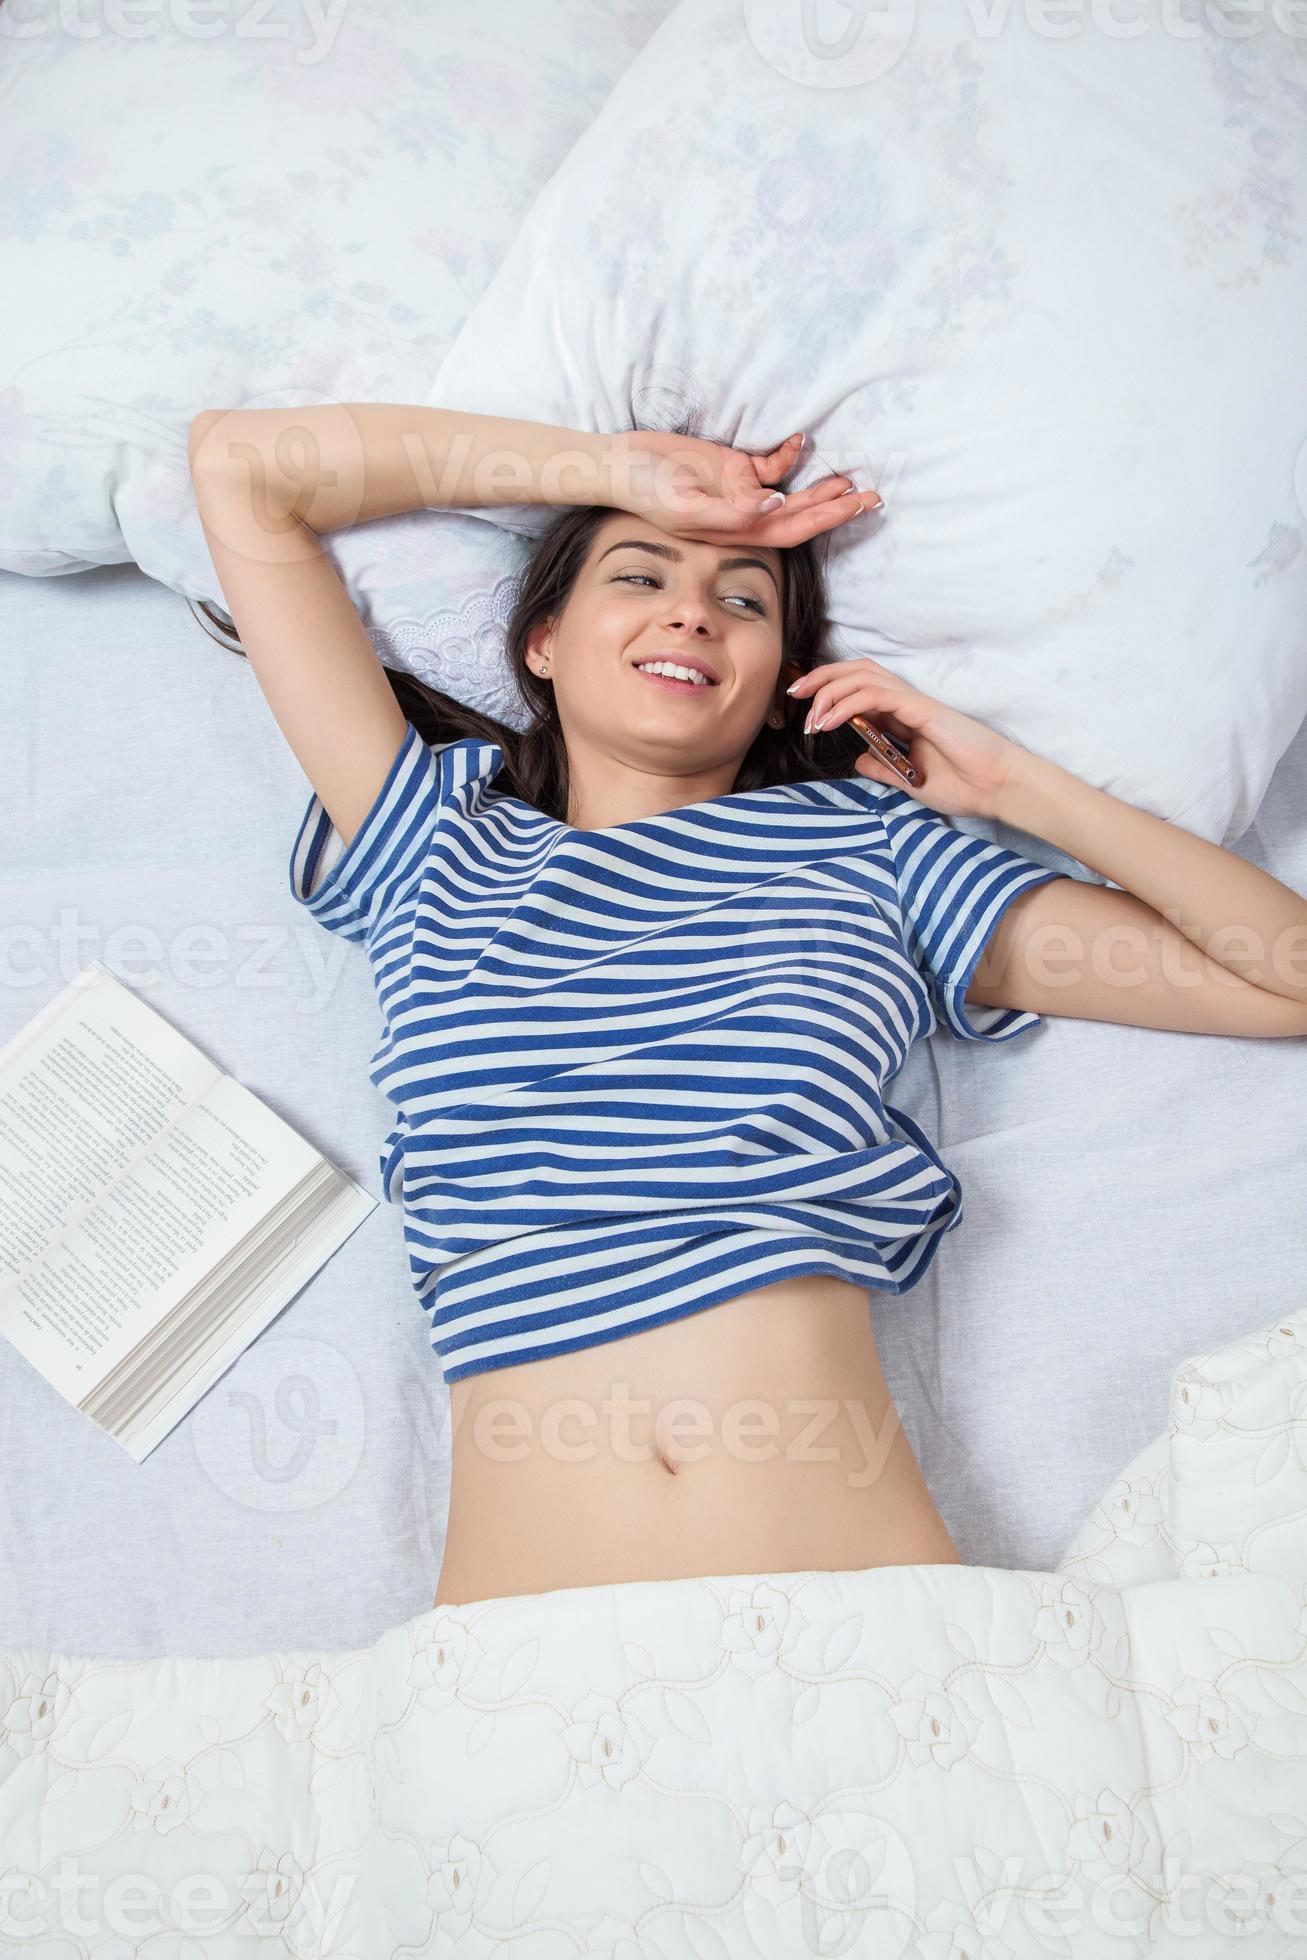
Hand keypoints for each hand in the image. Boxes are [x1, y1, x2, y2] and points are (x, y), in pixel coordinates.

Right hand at [606, 430, 880, 547]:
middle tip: (873, 496)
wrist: (620, 464)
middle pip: (799, 514)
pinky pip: (769, 464)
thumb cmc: (645, 490)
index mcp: (736, 530)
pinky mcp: (731, 466)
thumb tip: (777, 504)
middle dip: (835, 507)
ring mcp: (738, 491)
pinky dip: (787, 454)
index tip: (858, 507)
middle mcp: (743, 514)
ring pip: (790, 491)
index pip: (792, 528)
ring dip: (819, 486)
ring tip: (851, 478)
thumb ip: (731, 512)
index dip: (827, 519)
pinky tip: (801, 442)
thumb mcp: (686, 506)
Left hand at [788, 658, 1028, 821]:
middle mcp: (906, 703)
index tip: (801, 706)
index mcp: (902, 717)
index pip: (859, 688)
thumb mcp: (910, 781)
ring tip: (809, 716)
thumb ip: (884, 767)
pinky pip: (875, 696)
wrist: (996, 788)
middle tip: (792, 694)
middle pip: (856, 672)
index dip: (828, 689)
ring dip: (829, 691)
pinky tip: (828, 721)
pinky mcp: (921, 709)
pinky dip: (846, 704)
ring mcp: (914, 703)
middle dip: (820, 677)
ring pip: (862, 677)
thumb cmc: (963, 784)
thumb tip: (858, 760)